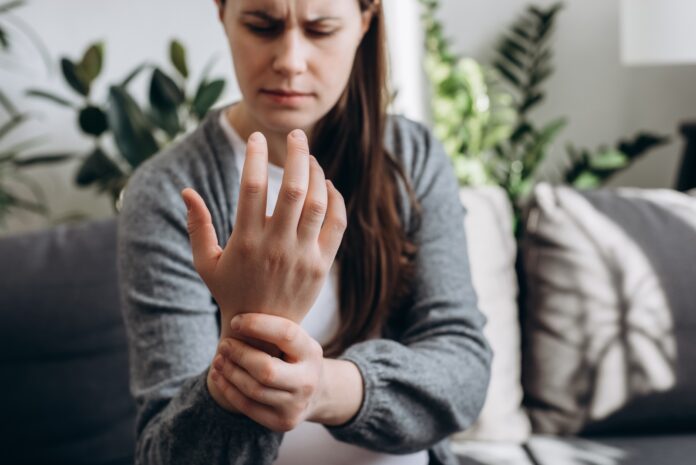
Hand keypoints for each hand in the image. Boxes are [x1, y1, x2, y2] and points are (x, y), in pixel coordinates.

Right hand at [181, 130, 346, 338]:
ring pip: (317, 203)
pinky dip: (336, 200)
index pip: (251, 188)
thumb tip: (186, 191)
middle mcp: (277, 246)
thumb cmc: (230, 292)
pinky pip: (337, 224)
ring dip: (317, 173)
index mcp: (246, 241)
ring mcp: (303, 255)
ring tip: (311, 157)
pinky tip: (327, 186)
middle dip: (296, 154)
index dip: (255, 157)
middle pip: (292, 188)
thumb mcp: (205, 263)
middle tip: (295, 133)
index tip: (257, 138)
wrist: (262, 332)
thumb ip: (197, 226)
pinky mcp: (322, 264)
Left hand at [208, 313, 325, 430]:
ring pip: (254, 390)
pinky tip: (219, 375)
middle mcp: (308, 380)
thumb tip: (238, 303)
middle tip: (224, 344)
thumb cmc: (295, 355)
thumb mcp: (296, 339)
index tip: (235, 321)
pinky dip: (229, 389)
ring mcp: (296, 404)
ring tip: (218, 359)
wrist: (316, 392)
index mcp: (312, 352)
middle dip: (240, 355)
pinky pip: (248, 407)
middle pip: (267, 370)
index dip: (257, 325)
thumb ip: (273, 328)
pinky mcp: (282, 421)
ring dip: (230, 372)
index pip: (286, 334)